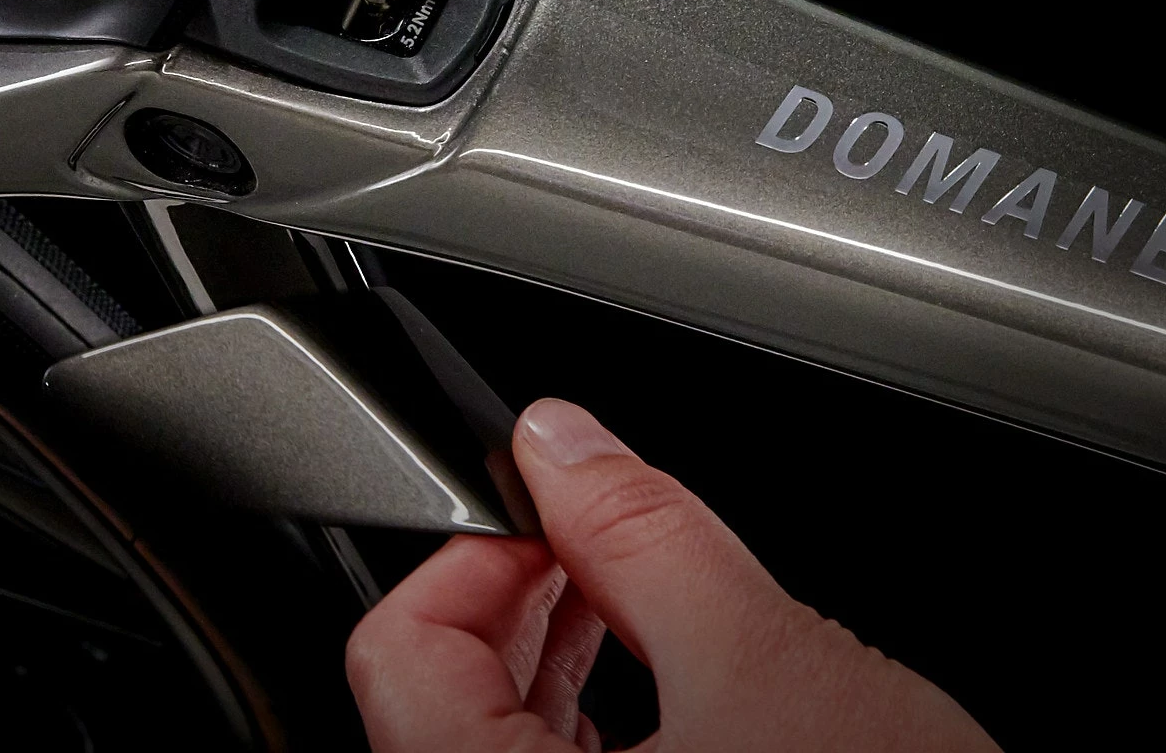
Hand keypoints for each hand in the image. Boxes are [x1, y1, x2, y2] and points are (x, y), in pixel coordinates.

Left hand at [346, 399, 1000, 750]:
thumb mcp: (767, 663)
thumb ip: (647, 535)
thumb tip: (566, 442)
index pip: (397, 652)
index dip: (475, 554)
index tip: (550, 513)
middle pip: (437, 696)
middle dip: (521, 595)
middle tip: (595, 537)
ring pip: (494, 744)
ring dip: (556, 655)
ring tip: (631, 592)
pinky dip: (591, 725)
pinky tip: (662, 681)